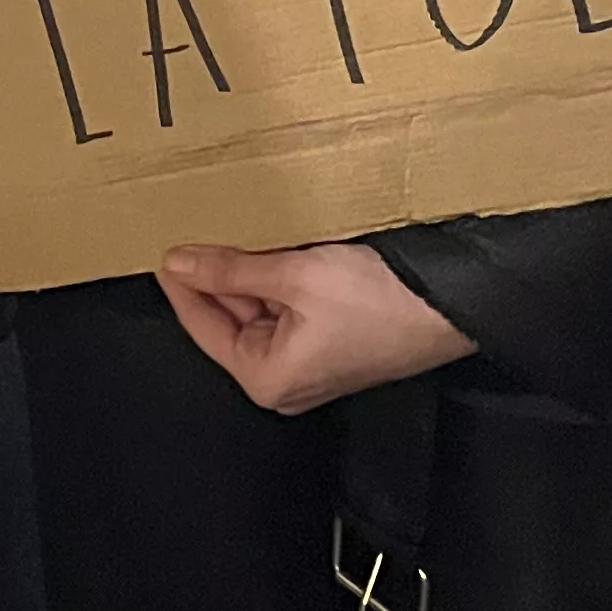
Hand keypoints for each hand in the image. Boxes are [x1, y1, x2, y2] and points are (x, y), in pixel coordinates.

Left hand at [157, 240, 476, 415]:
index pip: (202, 325)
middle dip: (217, 277)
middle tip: (196, 228)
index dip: (182, 283)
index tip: (163, 247)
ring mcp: (307, 366)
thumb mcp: (294, 275)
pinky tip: (270, 249)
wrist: (448, 307)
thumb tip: (178, 263)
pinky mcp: (328, 346)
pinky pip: (285, 312)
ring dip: (247, 275)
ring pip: (258, 312)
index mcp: (265, 378)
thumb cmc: (378, 301)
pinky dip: (275, 282)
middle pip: (229, 320)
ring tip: (232, 231)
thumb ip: (230, 271)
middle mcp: (282, 382)